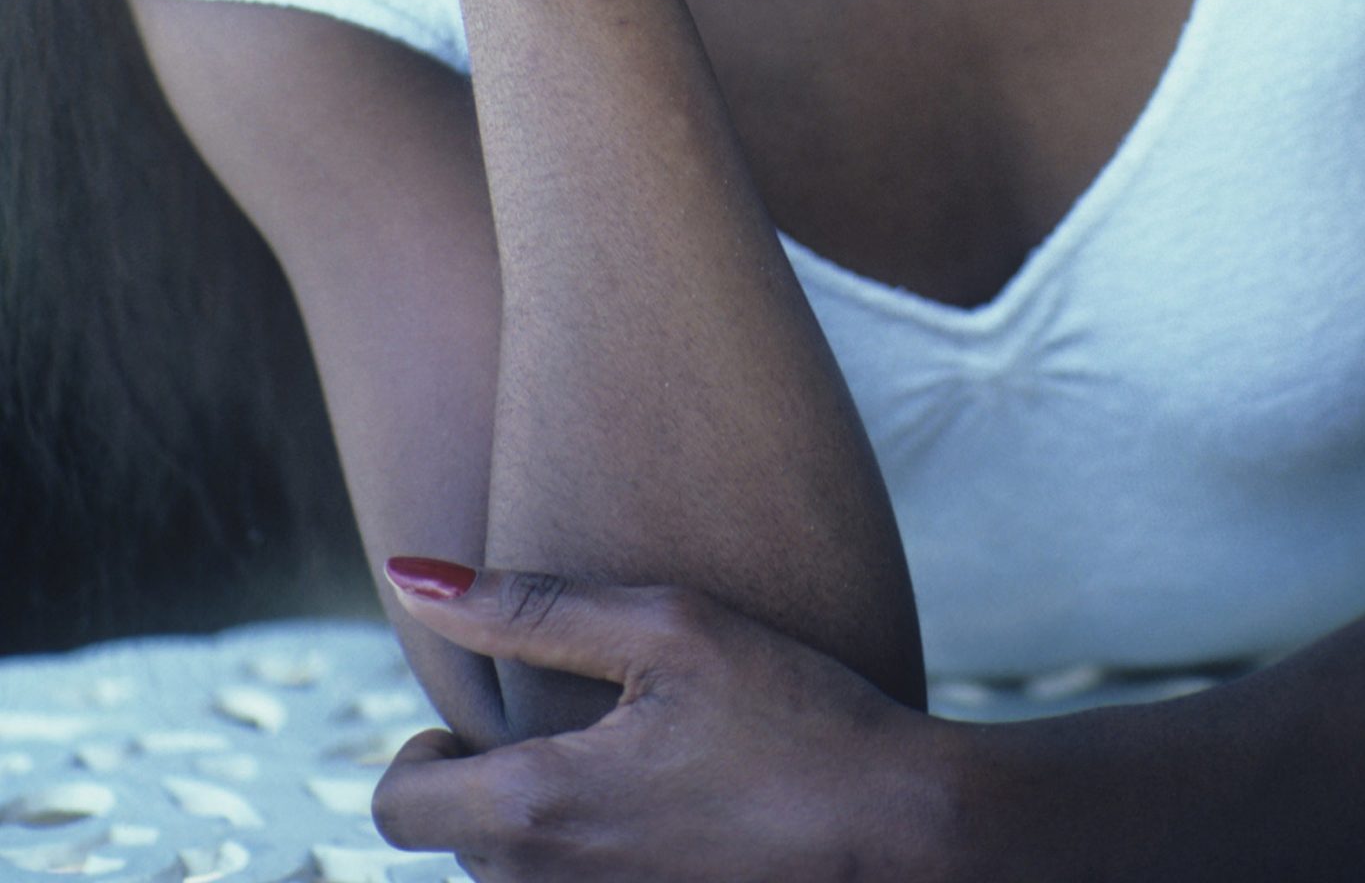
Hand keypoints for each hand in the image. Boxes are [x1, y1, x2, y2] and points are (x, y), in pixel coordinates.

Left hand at [371, 562, 963, 882]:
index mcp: (538, 807)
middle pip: (456, 846)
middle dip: (493, 789)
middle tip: (583, 735)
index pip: (396, 807)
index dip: (419, 759)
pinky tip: (671, 826)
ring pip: (514, 882)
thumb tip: (408, 577)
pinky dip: (595, 863)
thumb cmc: (792, 713)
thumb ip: (528, 607)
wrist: (904, 832)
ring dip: (543, 832)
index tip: (481, 725)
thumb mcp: (668, 627)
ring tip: (636, 777)